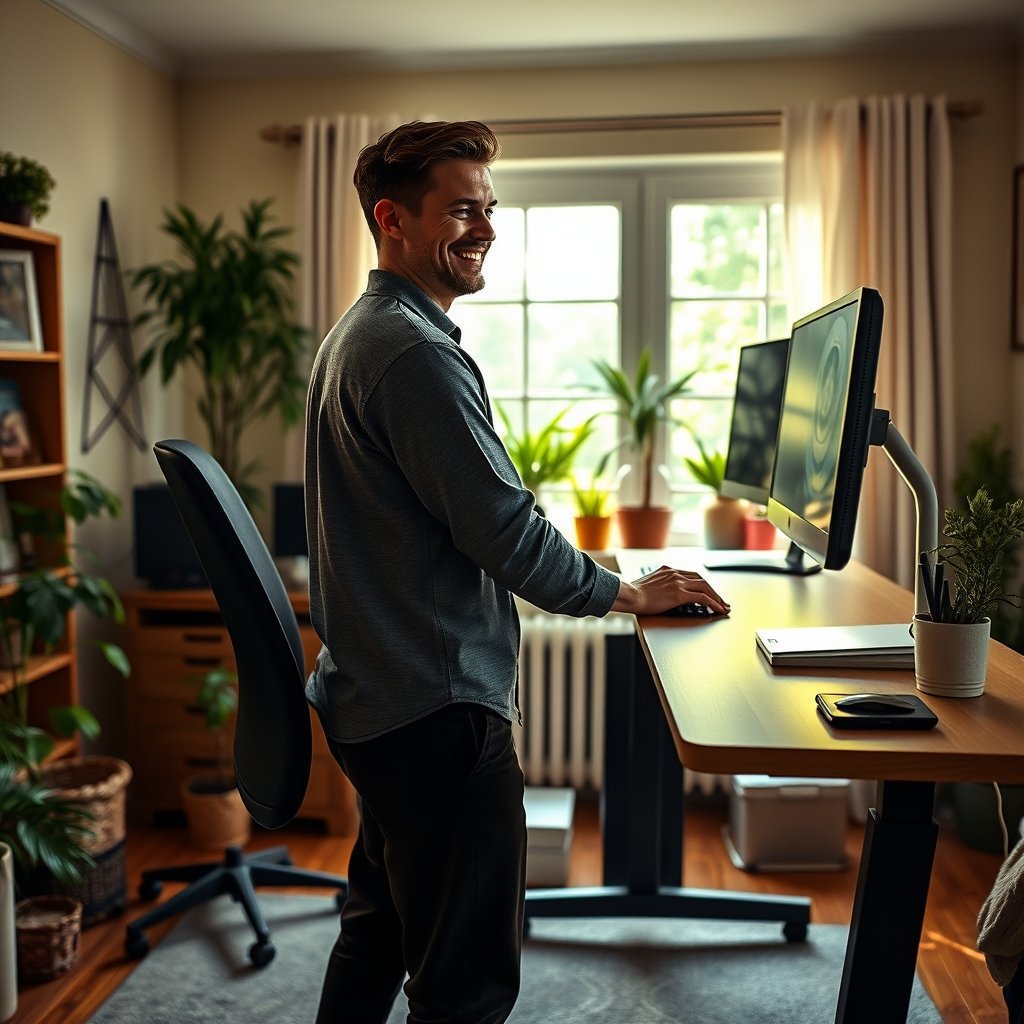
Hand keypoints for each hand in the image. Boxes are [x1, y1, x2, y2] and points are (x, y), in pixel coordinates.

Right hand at [611, 565, 730, 615]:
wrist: (629, 595)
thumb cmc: (633, 594)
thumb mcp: (648, 584)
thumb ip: (658, 585)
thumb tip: (662, 594)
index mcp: (667, 570)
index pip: (691, 575)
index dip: (702, 584)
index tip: (708, 591)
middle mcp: (675, 573)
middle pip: (701, 579)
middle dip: (713, 591)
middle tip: (721, 600)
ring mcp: (678, 583)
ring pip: (705, 587)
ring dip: (716, 597)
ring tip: (723, 606)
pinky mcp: (679, 594)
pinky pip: (702, 598)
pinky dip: (713, 603)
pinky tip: (717, 609)